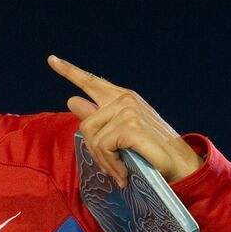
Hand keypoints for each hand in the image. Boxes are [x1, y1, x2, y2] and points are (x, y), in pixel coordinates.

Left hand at [50, 55, 201, 185]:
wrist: (179, 165)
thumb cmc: (149, 149)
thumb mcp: (120, 132)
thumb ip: (96, 117)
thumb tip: (72, 100)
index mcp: (121, 97)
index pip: (91, 81)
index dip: (69, 71)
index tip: (51, 59)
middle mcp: (125, 99)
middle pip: (85, 124)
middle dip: (94, 150)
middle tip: (111, 165)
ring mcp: (129, 111)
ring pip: (93, 139)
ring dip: (104, 161)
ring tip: (120, 169)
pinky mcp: (131, 126)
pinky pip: (103, 147)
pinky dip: (111, 164)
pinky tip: (124, 172)